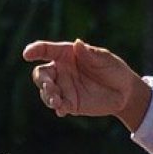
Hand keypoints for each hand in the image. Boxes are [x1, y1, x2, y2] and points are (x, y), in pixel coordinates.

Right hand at [22, 39, 151, 130]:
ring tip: (56, 102)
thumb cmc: (114, 70)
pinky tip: (61, 110)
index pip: (46, 50)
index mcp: (67, 55)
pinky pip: (59, 106)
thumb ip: (90, 54)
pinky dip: (58, 108)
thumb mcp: (105, 59)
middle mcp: (61, 71)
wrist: (125, 93)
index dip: (34, 50)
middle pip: (41, 74)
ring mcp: (64, 88)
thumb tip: (77, 43)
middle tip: (48, 86)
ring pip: (46, 92)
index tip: (27, 55)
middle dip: (41, 80)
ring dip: (47, 96)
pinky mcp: (70, 104)